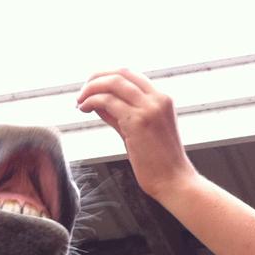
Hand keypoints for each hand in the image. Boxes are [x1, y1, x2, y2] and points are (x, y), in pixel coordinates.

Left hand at [76, 69, 196, 201]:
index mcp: (162, 99)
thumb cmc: (159, 163)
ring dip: (91, 88)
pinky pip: (108, 101)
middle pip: (120, 72)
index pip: (130, 74)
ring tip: (80, 101)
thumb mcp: (140, 131)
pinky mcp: (138, 121)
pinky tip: (84, 108)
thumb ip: (121, 114)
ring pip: (113, 82)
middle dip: (96, 77)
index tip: (92, 87)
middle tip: (82, 92)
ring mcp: (149, 108)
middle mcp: (157, 99)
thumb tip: (98, 102)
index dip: (106, 75)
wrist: (174, 181)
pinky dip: (92, 100)